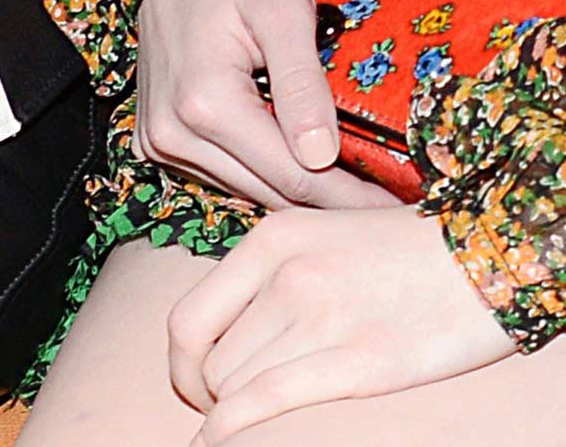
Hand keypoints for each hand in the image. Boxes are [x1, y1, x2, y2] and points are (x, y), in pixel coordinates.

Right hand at [137, 0, 401, 211]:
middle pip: (272, 193)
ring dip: (298, 189)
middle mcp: (173, 133)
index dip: (350, 197)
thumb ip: (302, 80)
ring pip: (249, 190)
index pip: (294, 178)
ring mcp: (162, 139)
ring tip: (352, 180)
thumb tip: (321, 155)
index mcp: (204, 103)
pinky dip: (264, 171)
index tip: (399, 206)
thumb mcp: (284, 7)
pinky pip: (225, 175)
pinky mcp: (161, 138)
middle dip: (331, 198)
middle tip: (386, 199)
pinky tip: (298, 154)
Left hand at [169, 205, 516, 437]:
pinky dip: (234, 430)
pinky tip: (224, 443)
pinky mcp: (357, 362)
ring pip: (234, 387)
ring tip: (250, 423)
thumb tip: (225, 330)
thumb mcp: (319, 236)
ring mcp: (318, 317)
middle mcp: (285, 275)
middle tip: (230, 410)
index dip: (182, 366)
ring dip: (232, 413)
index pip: (189, 319)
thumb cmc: (400, 252)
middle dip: (211, 396)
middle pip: (210, 362)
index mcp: (271, 240)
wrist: (478, 259)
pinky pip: (267, 401)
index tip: (197, 386)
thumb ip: (269, 273)